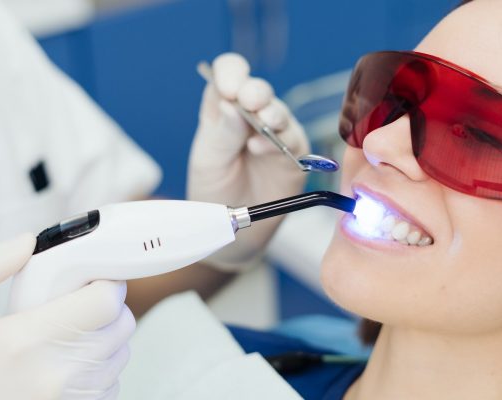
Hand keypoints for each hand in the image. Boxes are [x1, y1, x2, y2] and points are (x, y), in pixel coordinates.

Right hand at [0, 234, 133, 399]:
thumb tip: (26, 243)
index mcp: (26, 341)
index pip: (105, 301)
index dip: (105, 282)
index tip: (88, 278)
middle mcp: (57, 374)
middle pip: (122, 325)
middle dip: (107, 306)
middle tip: (80, 301)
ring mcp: (71, 399)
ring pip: (121, 355)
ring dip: (106, 338)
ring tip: (71, 334)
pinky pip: (112, 384)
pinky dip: (99, 370)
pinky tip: (68, 363)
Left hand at [188, 53, 309, 270]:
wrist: (234, 231)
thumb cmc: (215, 191)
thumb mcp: (208, 162)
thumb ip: (220, 134)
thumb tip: (231, 104)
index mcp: (223, 109)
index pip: (229, 74)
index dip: (231, 73)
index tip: (230, 88)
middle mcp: (250, 116)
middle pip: (256, 89)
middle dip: (254, 91)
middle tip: (249, 101)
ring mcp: (274, 133)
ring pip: (278, 111)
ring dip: (271, 113)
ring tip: (262, 123)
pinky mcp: (293, 154)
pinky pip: (292, 139)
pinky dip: (278, 141)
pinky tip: (263, 147)